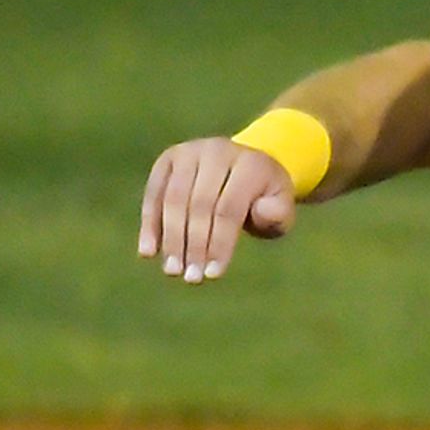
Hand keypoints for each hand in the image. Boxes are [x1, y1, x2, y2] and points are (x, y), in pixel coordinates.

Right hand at [139, 137, 298, 281]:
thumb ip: (277, 213)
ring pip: (173, 200)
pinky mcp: (169, 158)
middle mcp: (217, 151)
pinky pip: (154, 194)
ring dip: (170, 239)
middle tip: (191, 278)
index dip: (219, 243)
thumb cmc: (265, 196)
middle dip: (193, 245)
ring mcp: (190, 151)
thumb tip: (261, 214)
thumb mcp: (281, 206)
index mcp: (250, 163)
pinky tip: (148, 252)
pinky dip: (150, 224)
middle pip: (199, 205)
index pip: (229, 209)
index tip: (214, 274)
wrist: (247, 165)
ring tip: (172, 270)